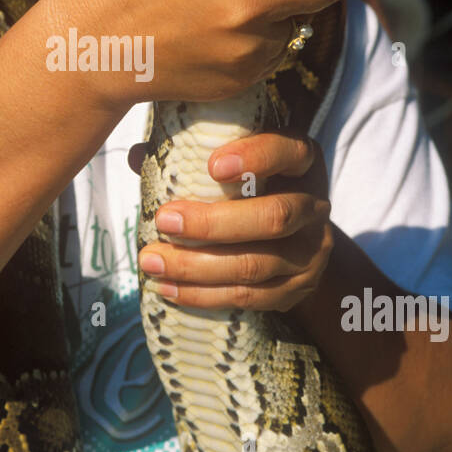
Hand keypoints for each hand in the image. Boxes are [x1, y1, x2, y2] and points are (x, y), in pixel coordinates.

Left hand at [131, 131, 333, 312]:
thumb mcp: (235, 161)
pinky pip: (251, 298)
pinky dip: (205, 295)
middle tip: (164, 220)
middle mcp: (316, 205)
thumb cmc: (251, 187)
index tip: (212, 166)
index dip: (255, 158)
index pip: (288, 152)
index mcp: (302, 162)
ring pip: (256, 265)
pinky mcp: (298, 289)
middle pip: (273, 217)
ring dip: (198, 267)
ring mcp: (312, 252)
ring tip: (152, 261)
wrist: (292, 238)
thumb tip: (136, 156)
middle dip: (212, 223)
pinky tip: (169, 288)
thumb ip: (191, 154)